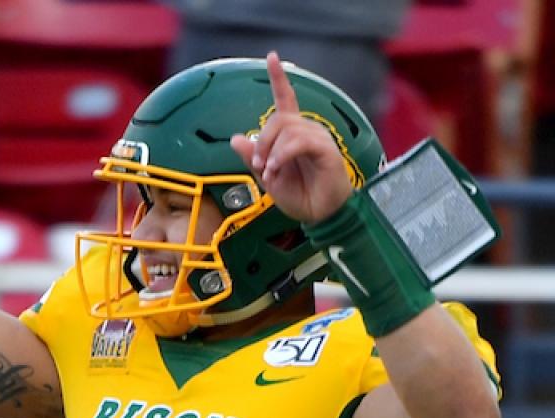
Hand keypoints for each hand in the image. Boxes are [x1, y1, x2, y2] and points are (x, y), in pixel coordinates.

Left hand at [229, 52, 353, 223]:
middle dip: (262, 140)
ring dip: (271, 151)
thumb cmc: (298, 194)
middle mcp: (307, 130)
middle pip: (279, 118)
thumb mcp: (267, 176)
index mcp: (292, 134)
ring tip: (270, 171)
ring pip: (287, 129)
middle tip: (259, 165)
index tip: (272, 57)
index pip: (285, 100)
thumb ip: (253, 157)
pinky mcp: (326, 150)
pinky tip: (277, 168)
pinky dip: (282, 155)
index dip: (279, 78)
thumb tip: (236, 138)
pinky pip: (299, 142)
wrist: (319, 214)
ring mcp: (318, 139)